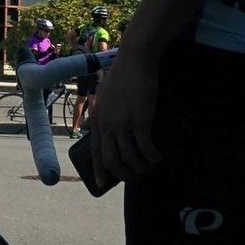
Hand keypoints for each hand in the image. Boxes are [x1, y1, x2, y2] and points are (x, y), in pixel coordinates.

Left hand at [88, 53, 163, 186]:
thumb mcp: (102, 96)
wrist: (134, 60)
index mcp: (98, 119)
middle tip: (135, 177)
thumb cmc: (120, 76)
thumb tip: (85, 128)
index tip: (102, 184)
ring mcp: (123, 124)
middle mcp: (107, 125)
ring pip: (130, 157)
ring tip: (149, 167)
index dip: (99, 170)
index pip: (95, 151)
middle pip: (112, 160)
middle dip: (124, 174)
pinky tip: (158, 157)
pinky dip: (152, 157)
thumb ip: (96, 114)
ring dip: (141, 167)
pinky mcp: (140, 121)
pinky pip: (146, 148)